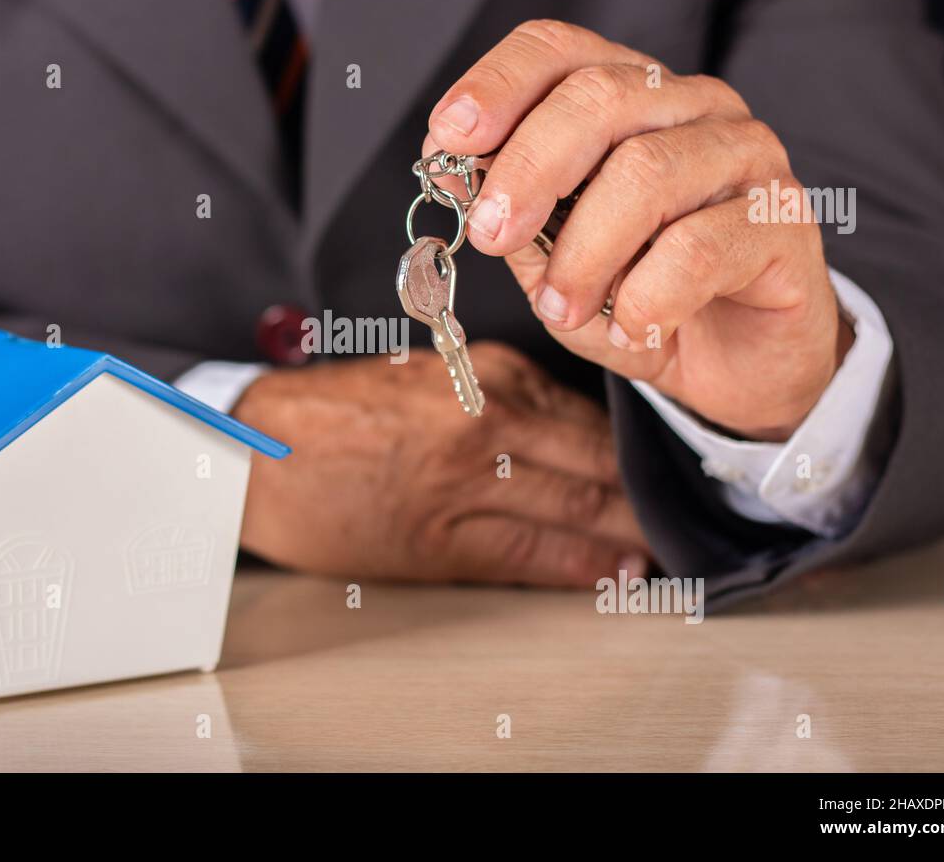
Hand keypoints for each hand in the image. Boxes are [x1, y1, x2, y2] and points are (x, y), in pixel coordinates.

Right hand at [233, 343, 649, 585]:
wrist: (255, 451)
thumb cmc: (334, 411)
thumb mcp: (424, 372)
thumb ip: (496, 393)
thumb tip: (567, 432)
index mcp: (483, 371)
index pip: (585, 413)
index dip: (634, 448)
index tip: (665, 465)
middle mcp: (486, 420)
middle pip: (594, 461)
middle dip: (645, 494)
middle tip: (687, 513)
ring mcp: (465, 482)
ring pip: (575, 508)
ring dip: (626, 532)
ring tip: (663, 548)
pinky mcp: (440, 537)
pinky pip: (531, 554)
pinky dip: (580, 566)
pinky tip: (613, 572)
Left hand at [427, 20, 851, 440]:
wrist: (737, 363)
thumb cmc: (641, 297)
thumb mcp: (556, 260)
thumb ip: (514, 215)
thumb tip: (449, 170)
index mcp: (629, 98)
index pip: (558, 50)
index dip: (497, 84)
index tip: (447, 138)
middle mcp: (692, 106)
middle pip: (598, 98)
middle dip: (528, 170)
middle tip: (491, 237)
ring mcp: (746, 154)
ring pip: (647, 174)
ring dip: (585, 255)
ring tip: (564, 310)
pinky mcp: (784, 219)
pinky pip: (701, 247)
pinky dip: (649, 298)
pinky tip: (634, 328)